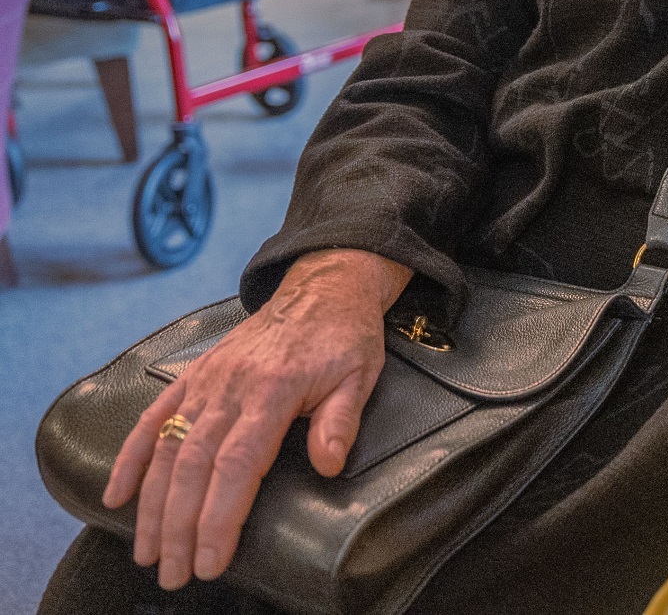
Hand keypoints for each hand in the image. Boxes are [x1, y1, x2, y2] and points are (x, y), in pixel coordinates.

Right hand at [103, 248, 412, 589]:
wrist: (323, 287)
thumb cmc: (342, 336)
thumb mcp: (358, 375)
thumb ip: (340, 422)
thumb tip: (328, 464)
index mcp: (272, 390)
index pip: (237, 464)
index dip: (220, 516)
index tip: (211, 558)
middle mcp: (230, 387)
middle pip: (194, 466)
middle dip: (179, 527)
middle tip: (174, 572)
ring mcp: (206, 382)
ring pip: (167, 450)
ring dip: (152, 506)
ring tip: (148, 552)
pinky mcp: (193, 377)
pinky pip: (152, 419)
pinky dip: (129, 459)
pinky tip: (116, 496)